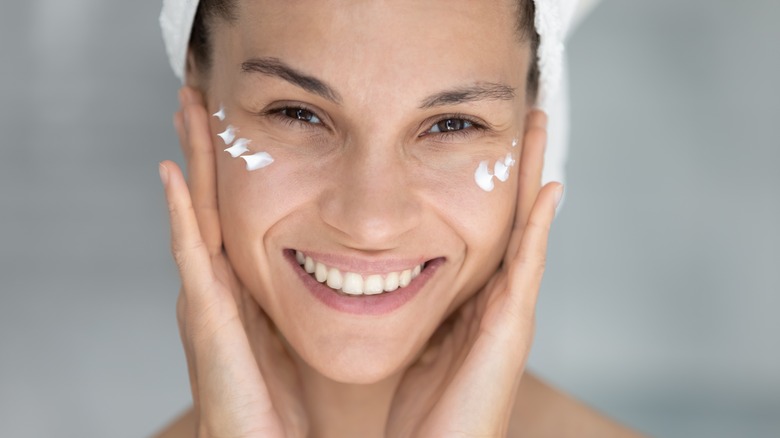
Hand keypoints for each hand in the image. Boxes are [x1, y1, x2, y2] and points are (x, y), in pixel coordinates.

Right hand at [160, 88, 307, 436]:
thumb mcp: (302, 339)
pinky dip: (181, 215)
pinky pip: (193, 256)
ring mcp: (208, 301)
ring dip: (192, 163)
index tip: (237, 124)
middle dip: (205, 151)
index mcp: (245, 290)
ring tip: (186, 112)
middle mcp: (220, 288)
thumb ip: (316, 302)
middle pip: (211, 203)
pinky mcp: (205, 320)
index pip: (236, 215)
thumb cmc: (285, 407)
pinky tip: (174, 176)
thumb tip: (360, 270)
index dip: (230, 170)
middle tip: (199, 97)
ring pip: (196, 216)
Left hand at [387, 111, 560, 436]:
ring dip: (534, 178)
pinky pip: (529, 266)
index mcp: (474, 301)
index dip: (493, 187)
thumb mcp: (419, 343)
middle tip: (528, 117)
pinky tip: (548, 189)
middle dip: (519, 168)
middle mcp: (498, 300)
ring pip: (528, 230)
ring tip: (542, 129)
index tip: (487, 143)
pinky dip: (540, 226)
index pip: (485, 230)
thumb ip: (422, 311)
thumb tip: (394, 283)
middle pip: (513, 218)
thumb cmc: (428, 410)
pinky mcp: (513, 327)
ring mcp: (510, 312)